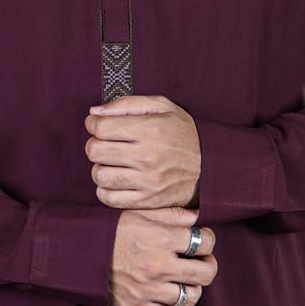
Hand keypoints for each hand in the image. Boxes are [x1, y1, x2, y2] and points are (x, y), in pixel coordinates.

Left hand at [84, 94, 200, 207]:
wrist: (211, 167)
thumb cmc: (183, 134)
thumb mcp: (163, 108)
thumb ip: (127, 104)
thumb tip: (94, 112)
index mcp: (150, 130)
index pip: (101, 128)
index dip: (93, 124)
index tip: (98, 125)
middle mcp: (147, 157)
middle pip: (95, 151)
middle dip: (95, 144)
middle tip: (106, 143)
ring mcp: (146, 182)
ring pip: (99, 175)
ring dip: (100, 168)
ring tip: (112, 163)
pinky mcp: (146, 201)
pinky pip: (108, 198)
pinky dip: (105, 189)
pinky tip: (115, 180)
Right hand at [108, 208, 216, 305]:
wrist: (76, 254)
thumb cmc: (108, 232)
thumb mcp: (138, 215)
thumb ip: (169, 215)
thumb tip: (195, 218)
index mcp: (161, 239)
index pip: (204, 242)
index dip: (208, 239)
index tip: (202, 239)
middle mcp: (159, 265)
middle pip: (206, 273)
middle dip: (208, 265)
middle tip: (201, 261)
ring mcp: (150, 289)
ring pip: (191, 296)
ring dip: (192, 287)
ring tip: (185, 280)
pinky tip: (170, 296)